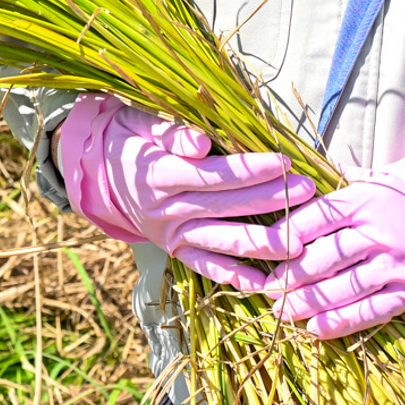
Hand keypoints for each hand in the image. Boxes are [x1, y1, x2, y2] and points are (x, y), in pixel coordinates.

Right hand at [54, 93, 313, 288]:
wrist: (96, 172)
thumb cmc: (126, 138)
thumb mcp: (137, 123)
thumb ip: (169, 131)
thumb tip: (201, 142)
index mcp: (158, 175)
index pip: (214, 175)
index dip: (250, 170)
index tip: (284, 161)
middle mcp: (166, 210)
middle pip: (226, 207)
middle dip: (271, 199)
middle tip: (308, 191)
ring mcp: (171, 234)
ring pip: (223, 242)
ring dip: (264, 242)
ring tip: (301, 238)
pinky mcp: (175, 250)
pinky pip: (207, 267)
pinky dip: (234, 277)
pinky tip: (265, 282)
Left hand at [266, 141, 404, 337]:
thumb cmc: (402, 203)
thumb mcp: (374, 182)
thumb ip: (336, 184)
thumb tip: (294, 175)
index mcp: (365, 201)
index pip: (317, 218)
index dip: (287, 235)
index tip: (264, 249)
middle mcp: (381, 232)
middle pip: (327, 256)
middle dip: (292, 275)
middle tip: (266, 289)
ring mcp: (398, 264)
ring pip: (345, 287)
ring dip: (310, 302)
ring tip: (282, 311)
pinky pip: (372, 310)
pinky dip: (342, 321)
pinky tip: (315, 328)